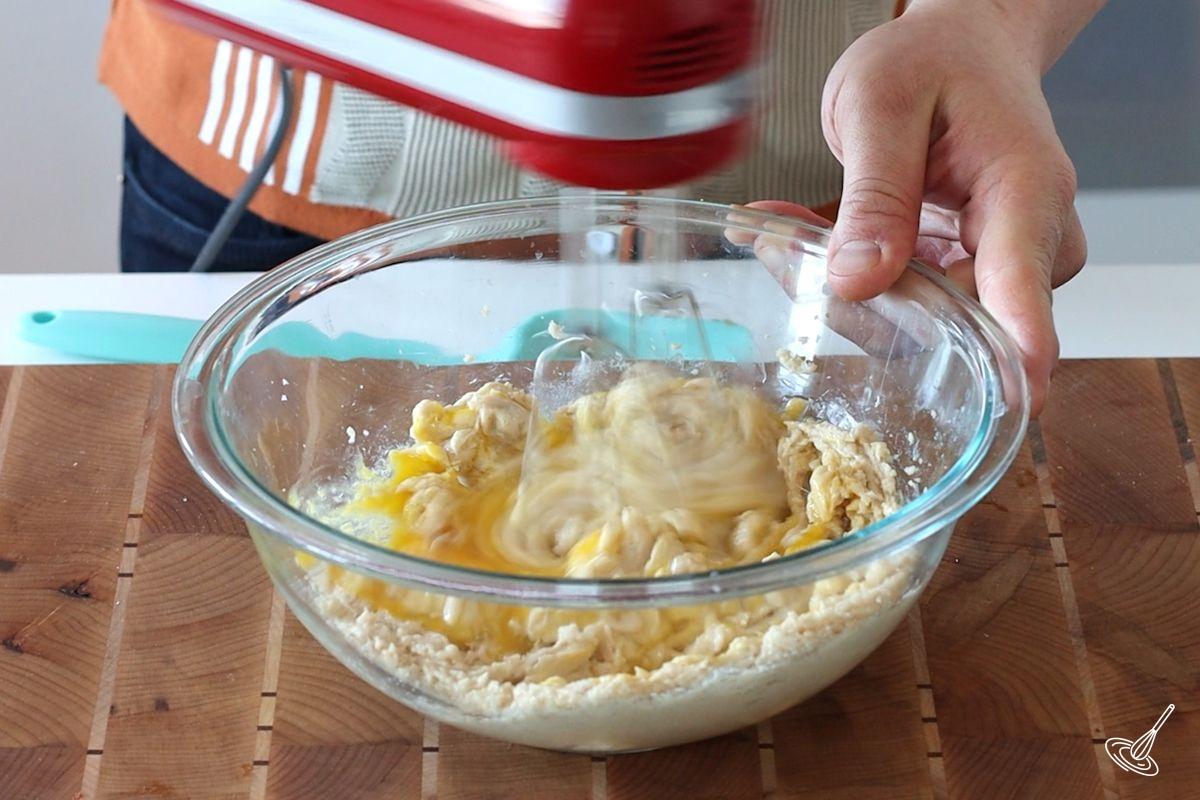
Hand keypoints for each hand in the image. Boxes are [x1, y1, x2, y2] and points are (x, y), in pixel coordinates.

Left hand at [812, 2, 1087, 414]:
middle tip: (780, 249)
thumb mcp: (882, 104)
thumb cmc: (936, 62)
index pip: (1024, 288)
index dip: (1016, 355)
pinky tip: (805, 241)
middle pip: (957, 321)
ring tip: (785, 235)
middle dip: (860, 304)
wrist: (965, 49)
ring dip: (843, 290)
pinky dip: (850, 278)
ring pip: (921, 320)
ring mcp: (1001, 267)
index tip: (1009, 403)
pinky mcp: (969, 278)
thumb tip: (860, 281)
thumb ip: (873, 193)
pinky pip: (907, 304)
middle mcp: (1028, 242)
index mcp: (1023, 192)